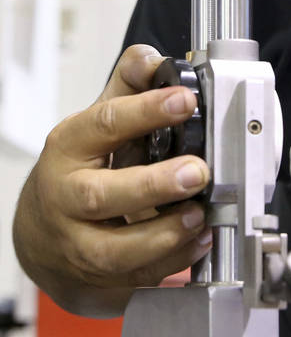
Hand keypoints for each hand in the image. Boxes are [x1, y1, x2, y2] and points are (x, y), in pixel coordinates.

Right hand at [13, 45, 212, 315]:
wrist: (44, 234)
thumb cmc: (81, 168)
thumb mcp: (99, 121)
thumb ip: (129, 87)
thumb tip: (151, 59)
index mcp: (70, 148)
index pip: (106, 123)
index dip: (147, 110)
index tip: (186, 100)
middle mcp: (67, 198)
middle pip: (101, 196)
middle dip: (153, 186)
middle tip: (197, 171)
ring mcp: (77, 243)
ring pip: (114, 250)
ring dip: (163, 236)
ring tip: (199, 216)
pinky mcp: (97, 278)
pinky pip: (135, 278)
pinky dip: (171, 262)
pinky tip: (199, 241)